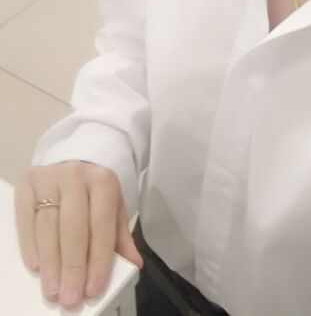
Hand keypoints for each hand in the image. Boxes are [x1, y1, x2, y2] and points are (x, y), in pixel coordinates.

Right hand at [14, 161, 143, 308]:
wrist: (71, 162)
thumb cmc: (92, 193)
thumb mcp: (112, 207)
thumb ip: (120, 237)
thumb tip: (134, 264)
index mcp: (103, 181)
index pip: (101, 225)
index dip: (98, 259)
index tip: (93, 288)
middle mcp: (76, 176)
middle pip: (73, 228)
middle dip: (72, 267)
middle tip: (70, 297)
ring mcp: (49, 178)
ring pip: (48, 227)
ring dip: (51, 263)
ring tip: (53, 289)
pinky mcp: (28, 184)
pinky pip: (27, 219)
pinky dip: (30, 245)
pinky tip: (37, 266)